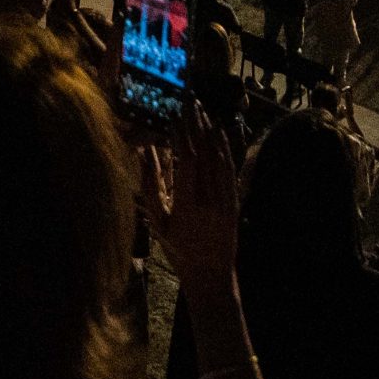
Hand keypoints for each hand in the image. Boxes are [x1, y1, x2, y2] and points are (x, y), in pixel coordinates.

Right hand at [142, 104, 238, 298]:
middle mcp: (210, 202)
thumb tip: (144, 154)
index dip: (181, 137)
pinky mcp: (234, 202)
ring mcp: (226, 201)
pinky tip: (217, 132)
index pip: (188, 162)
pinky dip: (224, 148)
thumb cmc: (178, 250)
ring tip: (201, 110)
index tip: (173, 117)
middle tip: (188, 104)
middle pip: (205, 154)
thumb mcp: (158, 222)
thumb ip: (150, 186)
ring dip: (210, 132)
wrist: (210, 274)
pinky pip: (230, 169)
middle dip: (196, 126)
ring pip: (220, 158)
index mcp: (188, 207)